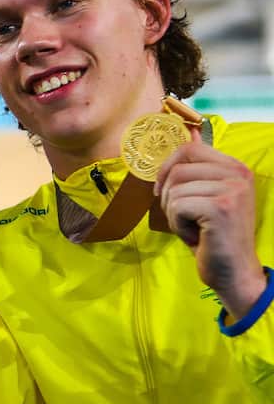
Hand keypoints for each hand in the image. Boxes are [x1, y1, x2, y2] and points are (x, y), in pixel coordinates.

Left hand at [156, 137, 266, 317]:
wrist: (233, 272)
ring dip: (174, 214)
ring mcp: (232, 190)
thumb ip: (197, 169)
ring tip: (194, 228)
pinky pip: (177, 206)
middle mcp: (238, 174)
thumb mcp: (204, 197)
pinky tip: (196, 236)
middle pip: (177, 169)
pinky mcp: (221, 207)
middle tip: (183, 217)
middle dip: (169, 196)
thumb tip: (188, 132)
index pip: (189, 148)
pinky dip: (178, 225)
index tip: (164, 189)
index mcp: (236, 168)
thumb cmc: (212, 236)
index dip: (167, 167)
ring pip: (174, 189)